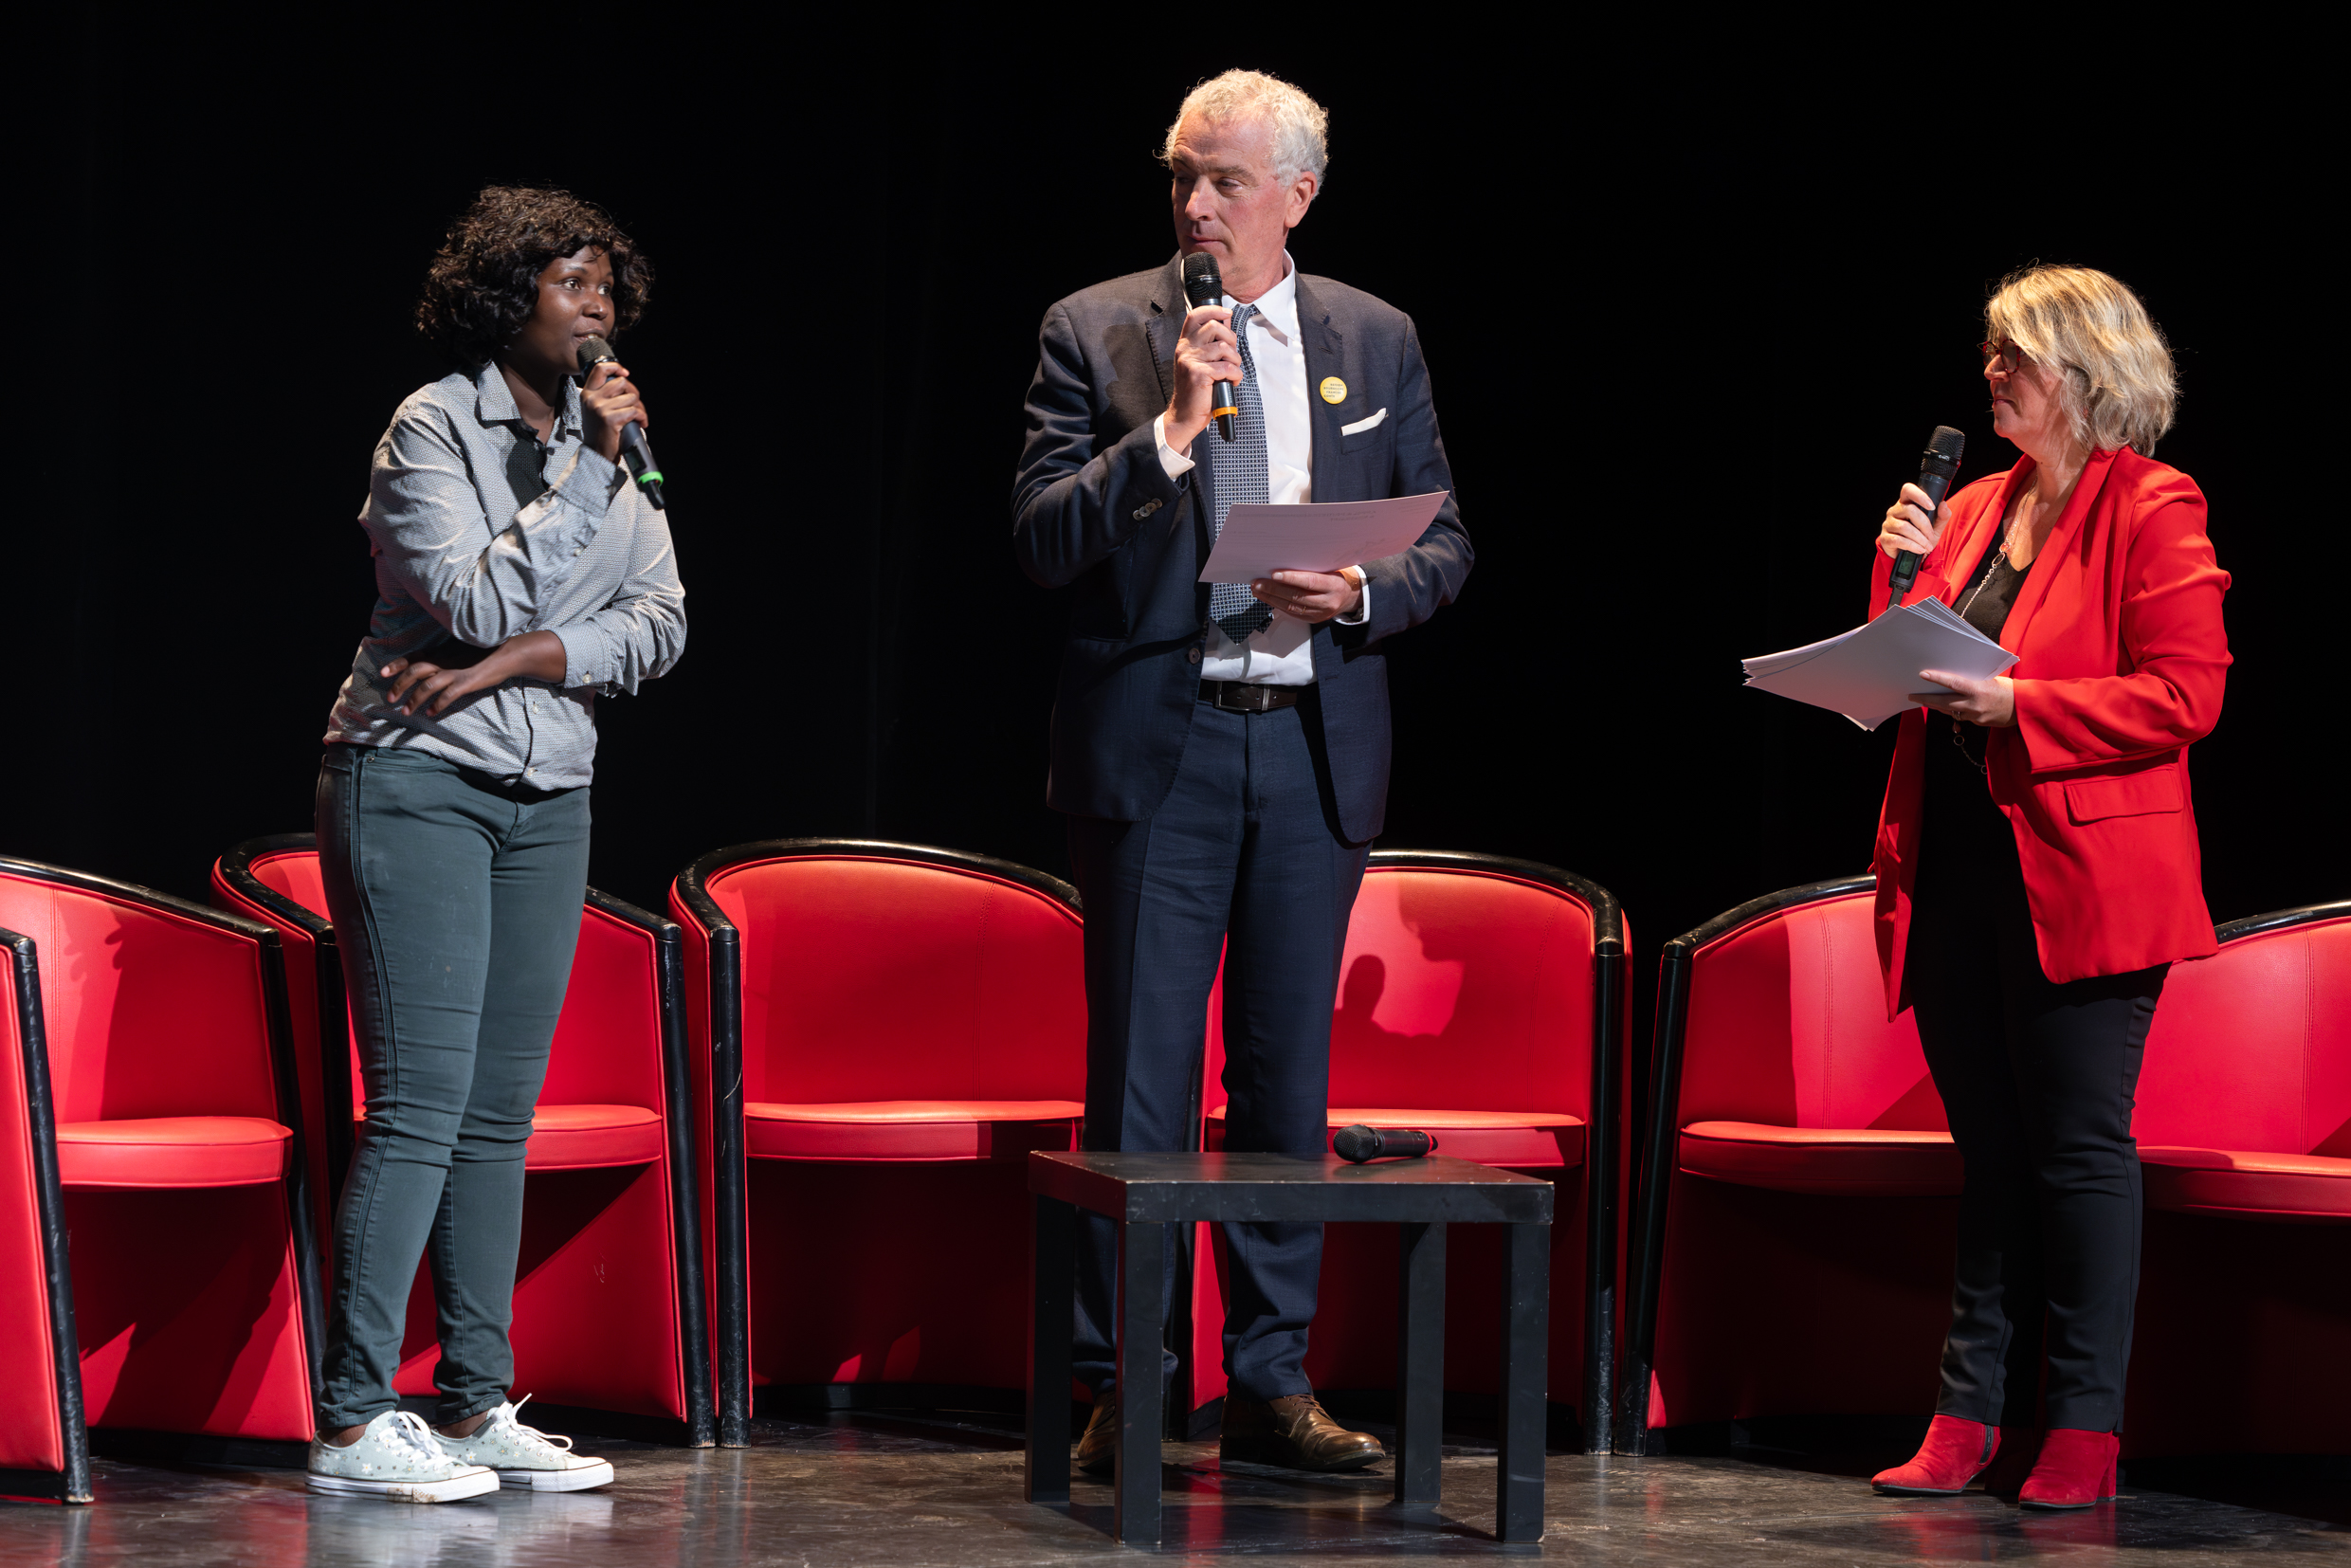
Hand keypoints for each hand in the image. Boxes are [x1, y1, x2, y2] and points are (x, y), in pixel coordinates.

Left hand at [382, 631, 565, 716]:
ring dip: (414, 699)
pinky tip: (431, 713)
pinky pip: (447, 695)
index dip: (396, 665)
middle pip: (414, 671)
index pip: (413, 657)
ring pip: (427, 685)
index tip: (382, 673)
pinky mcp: (467, 682)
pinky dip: (437, 704)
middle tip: (390, 699)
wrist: (507, 653)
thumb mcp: (460, 650)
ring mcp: (455, 671)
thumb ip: (445, 656)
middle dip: (399, 685)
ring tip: (406, 711)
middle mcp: (444, 660)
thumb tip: (433, 662)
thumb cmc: (485, 651)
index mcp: (441, 652)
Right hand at [581, 360, 647, 464]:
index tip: (625, 374)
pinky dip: (642, 417)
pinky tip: (641, 424)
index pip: (600, 369)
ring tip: (637, 418)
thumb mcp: (597, 408)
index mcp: (587, 393)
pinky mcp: (610, 418)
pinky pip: (634, 411)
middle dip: (634, 393)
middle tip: (635, 406)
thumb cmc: (600, 432)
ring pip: (631, 397)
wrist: (596, 454)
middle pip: (622, 383)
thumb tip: (624, 382)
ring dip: (640, 408)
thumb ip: (606, 394)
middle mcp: (592, 398)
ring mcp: (600, 408)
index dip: (616, 367)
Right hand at [1163, 303, 1242, 449]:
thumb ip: (1210, 344)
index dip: (1213, 310)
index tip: (1226, 314)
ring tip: (1232, 372)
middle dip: (1231, 340)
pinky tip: (1231, 382)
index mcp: (1184, 344)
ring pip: (1224, 347)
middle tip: (1231, 356)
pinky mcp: (1199, 374)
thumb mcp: (1199, 363)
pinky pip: (1227, 367)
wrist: (1184, 415)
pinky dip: (1236, 375)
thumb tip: (1226, 323)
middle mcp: (1185, 349)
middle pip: (1215, 327)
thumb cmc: (1195, 391)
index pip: (1196, 316)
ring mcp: (1190, 361)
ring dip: (1235, 361)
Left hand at [1252, 567, 1361, 623]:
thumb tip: (1284, 560)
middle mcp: (1327, 602)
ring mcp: (1319, 614)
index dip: (1291, 578)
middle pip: (1297, 596)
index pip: (1310, 582)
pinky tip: (1265, 597)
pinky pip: (1291, 613)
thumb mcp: (1330, 569)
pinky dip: (1275, 604)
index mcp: (1334, 586)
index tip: (1274, 573)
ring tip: (1257, 589)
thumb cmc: (1337, 578)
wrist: (1349, 597)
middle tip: (1257, 582)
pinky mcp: (1311, 620)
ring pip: (1291, 607)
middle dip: (1274, 589)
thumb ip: (1312, 568)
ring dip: (1271, 598)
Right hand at [1878, 482, 1942, 558]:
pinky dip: (1912, 546)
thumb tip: (1943, 504)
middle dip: (1924, 525)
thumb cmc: (1922, 537)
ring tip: (1927, 546)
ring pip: (1904, 527)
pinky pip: (1898, 540)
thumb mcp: (1936, 527)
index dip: (1919, 495)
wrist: (1910, 557)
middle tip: (1931, 536)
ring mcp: (1888, 524)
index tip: (1932, 506)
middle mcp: (1894, 511)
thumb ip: (1942, 516)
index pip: (1908, 490)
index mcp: (1906, 503)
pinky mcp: (1885, 538)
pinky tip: (1920, 550)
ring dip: (1920, 538)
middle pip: (1909, 510)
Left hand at [1912, 668, 2015, 726]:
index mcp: (1979, 689)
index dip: (1937, 679)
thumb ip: (1973, 679)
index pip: (1953, 683)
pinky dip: (1953, 711)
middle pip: (1944, 703)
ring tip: (1925, 701)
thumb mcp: (1992, 679)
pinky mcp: (1978, 723)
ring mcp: (1976, 716)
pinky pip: (1961, 717)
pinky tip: (1945, 707)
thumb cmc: (2008, 689)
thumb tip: (1955, 677)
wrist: (2024, 707)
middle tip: (1913, 696)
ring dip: (1937, 706)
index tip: (1923, 675)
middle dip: (1926, 699)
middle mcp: (1975, 705)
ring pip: (1950, 711)